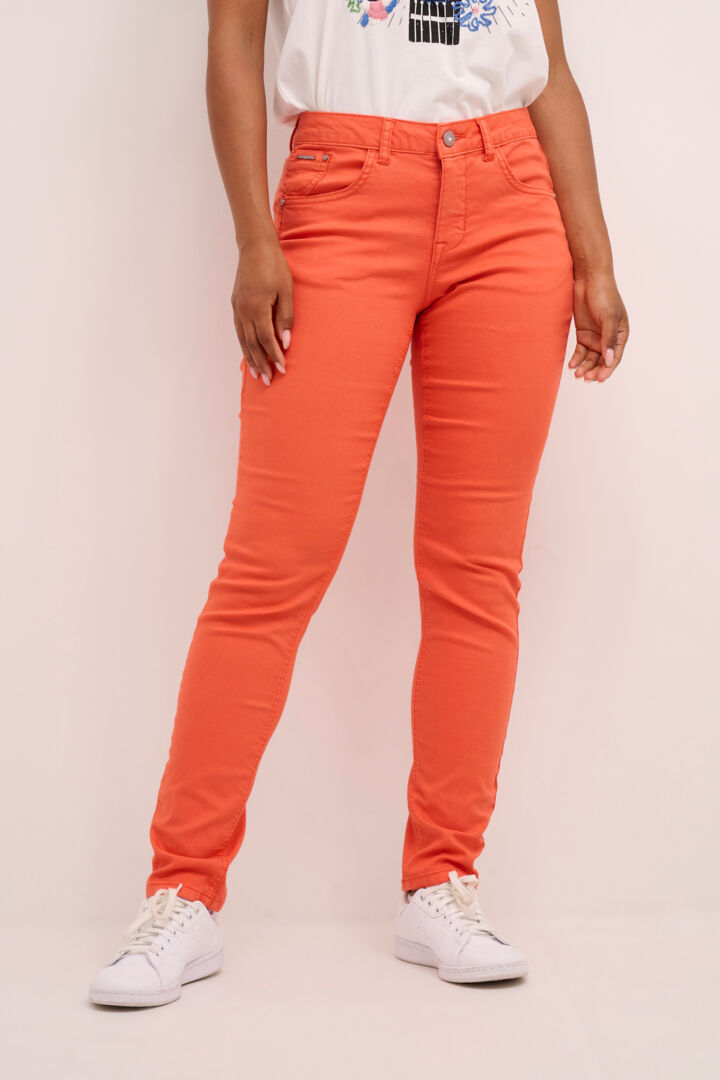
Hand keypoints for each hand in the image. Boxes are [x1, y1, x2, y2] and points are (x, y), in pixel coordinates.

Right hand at [232, 233, 293, 384]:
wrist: (255, 246)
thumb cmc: (274, 266)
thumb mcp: (286, 290)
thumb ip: (285, 317)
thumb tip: (286, 341)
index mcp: (257, 307)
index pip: (266, 339)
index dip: (274, 356)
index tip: (282, 369)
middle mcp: (243, 311)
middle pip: (252, 344)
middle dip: (261, 364)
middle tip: (269, 381)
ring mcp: (237, 308)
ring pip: (243, 340)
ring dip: (250, 359)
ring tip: (257, 374)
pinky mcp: (235, 305)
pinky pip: (239, 331)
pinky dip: (244, 345)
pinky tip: (249, 354)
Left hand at [569, 270, 628, 382]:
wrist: (589, 280)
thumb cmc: (604, 295)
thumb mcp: (609, 318)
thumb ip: (608, 339)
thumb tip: (609, 360)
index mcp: (621, 335)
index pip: (615, 357)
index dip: (607, 369)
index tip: (599, 379)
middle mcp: (609, 338)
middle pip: (602, 360)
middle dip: (594, 370)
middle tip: (585, 377)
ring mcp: (596, 337)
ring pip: (591, 358)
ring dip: (585, 366)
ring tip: (577, 373)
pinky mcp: (583, 334)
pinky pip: (580, 351)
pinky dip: (576, 359)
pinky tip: (571, 365)